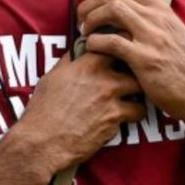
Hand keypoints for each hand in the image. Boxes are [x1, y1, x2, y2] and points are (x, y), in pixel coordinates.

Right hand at [13, 50, 146, 174]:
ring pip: (140, 87)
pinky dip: (136, 113)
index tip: (127, 46)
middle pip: (133, 64)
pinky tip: (130, 114)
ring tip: (135, 94)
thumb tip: (77, 51)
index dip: (123, 43)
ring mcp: (111, 97)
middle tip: (136, 72)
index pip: (115, 42)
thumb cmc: (43, 111)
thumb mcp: (52, 78)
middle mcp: (102, 77)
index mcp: (86, 64)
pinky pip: (138, 111)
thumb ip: (70, 63)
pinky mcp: (116, 118)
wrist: (43, 142)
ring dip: (139, 91)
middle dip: (136, 68)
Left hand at [76, 0, 184, 138]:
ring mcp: (151, 37)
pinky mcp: (145, 59)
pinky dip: (94, 43)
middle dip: (88, 4)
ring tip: (85, 33)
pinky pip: (111, 42)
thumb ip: (149, 20)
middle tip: (81, 20)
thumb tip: (123, 11)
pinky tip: (91, 50)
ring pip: (111, 9)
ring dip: (90, 19)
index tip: (89, 2)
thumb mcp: (171, 32)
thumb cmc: (183, 65)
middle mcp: (155, 17)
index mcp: (159, 9)